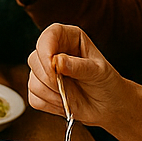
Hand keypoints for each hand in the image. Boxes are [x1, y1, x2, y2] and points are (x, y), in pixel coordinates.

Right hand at [27, 22, 141, 140]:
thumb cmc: (107, 84)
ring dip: (52, 93)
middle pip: (35, 59)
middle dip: (48, 77)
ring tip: (72, 96)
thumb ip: (79, 66)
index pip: (50, 34)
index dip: (46, 47)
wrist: (108, 106)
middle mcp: (54, 52)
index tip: (51, 64)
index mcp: (69, 38)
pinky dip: (49, 104)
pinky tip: (65, 103)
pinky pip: (34, 97)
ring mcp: (45, 71)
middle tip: (65, 86)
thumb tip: (57, 61)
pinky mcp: (41, 89)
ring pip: (33, 80)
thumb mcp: (98, 72)